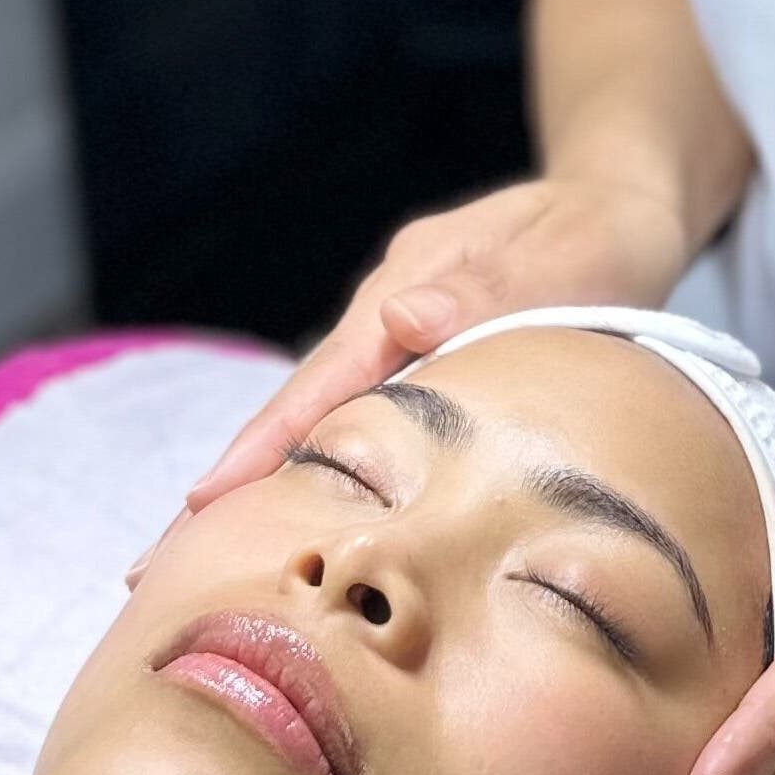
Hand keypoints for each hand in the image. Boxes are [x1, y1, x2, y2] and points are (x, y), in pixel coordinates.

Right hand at [170, 175, 691, 522]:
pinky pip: (359, 423)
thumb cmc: (597, 235)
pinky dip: (317, 469)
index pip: (320, 384)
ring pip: (319, 421)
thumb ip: (491, 287)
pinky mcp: (422, 362)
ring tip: (198, 562)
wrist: (618, 206)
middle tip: (155, 569)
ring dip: (262, 486)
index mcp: (404, 293)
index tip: (205, 507)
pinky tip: (290, 521)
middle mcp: (384, 319)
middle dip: (229, 487)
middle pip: (294, 411)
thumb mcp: (561, 256)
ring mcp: (397, 340)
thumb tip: (404, 319)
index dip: (263, 448)